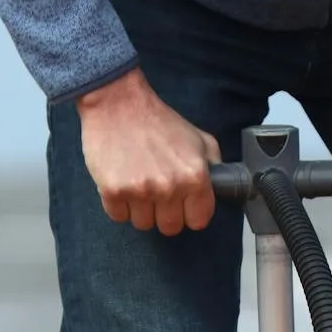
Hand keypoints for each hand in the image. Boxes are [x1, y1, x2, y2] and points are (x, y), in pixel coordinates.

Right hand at [77, 68, 222, 234]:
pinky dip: (119, 205)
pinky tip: (121, 182)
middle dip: (165, 213)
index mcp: (194, 177)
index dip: (191, 213)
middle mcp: (169, 188)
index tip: (183, 205)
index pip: (199, 220)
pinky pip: (119, 216)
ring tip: (137, 183)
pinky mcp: (113, 191)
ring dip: (140, 209)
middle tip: (157, 192)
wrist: (119, 103)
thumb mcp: (198, 138)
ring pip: (143, 224)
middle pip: (170, 227)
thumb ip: (213, 165)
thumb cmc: (157, 121)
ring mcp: (140, 191)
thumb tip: (219, 186)